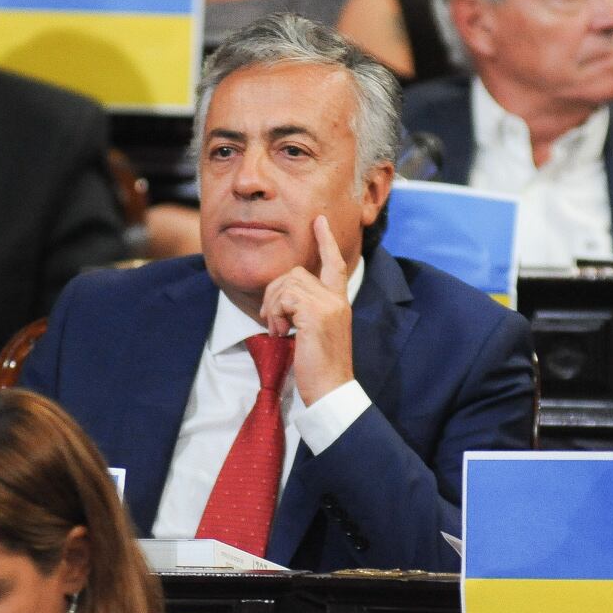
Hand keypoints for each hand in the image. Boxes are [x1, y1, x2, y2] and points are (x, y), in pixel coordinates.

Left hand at [259, 215, 355, 405]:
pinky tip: (282, 334)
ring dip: (273, 307)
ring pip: (288, 283)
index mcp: (339, 302)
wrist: (332, 391)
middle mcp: (337, 299)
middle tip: (273, 321)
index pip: (335, 263)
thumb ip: (305, 310)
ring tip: (278, 330)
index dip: (326, 241)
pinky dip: (276, 315)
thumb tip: (283, 299)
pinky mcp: (317, 314)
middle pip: (296, 272)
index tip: (320, 221)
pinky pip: (285, 298)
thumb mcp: (314, 332)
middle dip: (275, 293)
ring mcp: (329, 305)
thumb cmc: (320, 368)